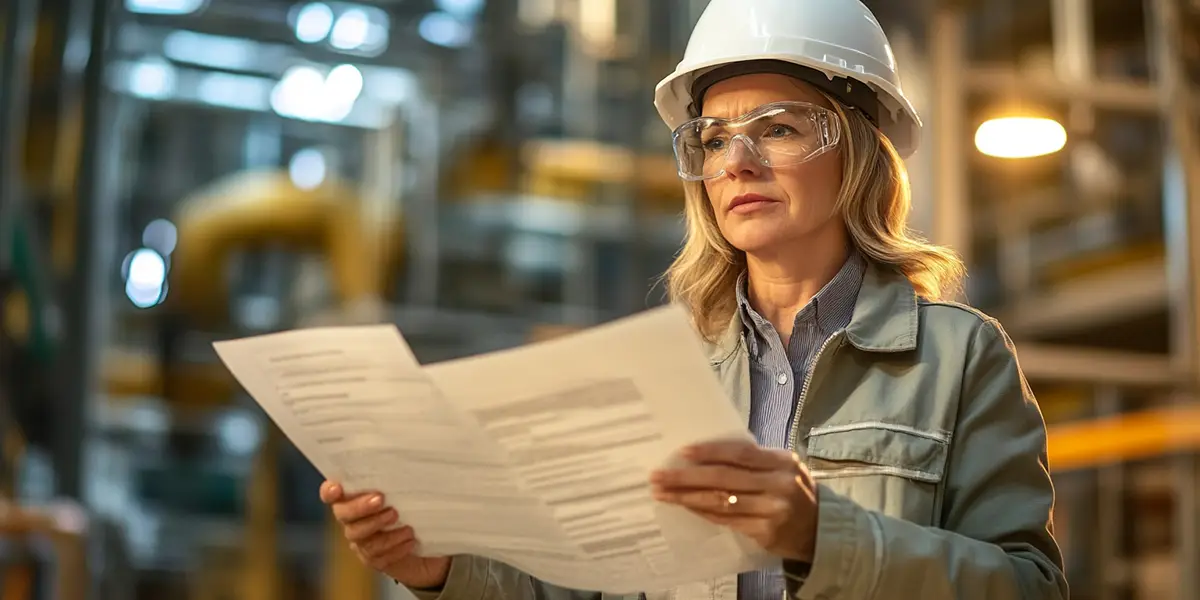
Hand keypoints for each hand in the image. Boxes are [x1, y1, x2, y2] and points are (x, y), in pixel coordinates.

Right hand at [320, 481, 451, 588]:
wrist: (431, 543)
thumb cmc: (416, 508)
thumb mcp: (410, 491)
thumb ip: (400, 480)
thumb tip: (409, 457)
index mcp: (355, 499)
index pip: (331, 494)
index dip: (329, 491)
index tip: (337, 488)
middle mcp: (353, 520)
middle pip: (343, 514)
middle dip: (360, 507)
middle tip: (381, 500)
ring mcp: (361, 541)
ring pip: (359, 536)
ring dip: (381, 528)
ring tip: (405, 524)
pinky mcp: (374, 559)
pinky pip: (377, 556)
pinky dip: (395, 548)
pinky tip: (410, 540)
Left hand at [650, 440, 818, 561]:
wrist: (822, 529)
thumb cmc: (795, 492)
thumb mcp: (784, 467)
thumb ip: (755, 460)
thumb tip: (708, 453)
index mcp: (781, 461)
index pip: (739, 453)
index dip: (709, 451)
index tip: (682, 452)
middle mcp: (777, 484)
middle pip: (724, 478)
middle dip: (686, 477)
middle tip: (659, 475)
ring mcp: (771, 510)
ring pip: (720, 501)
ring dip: (687, 497)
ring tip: (663, 493)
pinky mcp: (765, 532)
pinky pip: (726, 520)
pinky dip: (703, 512)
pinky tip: (686, 507)